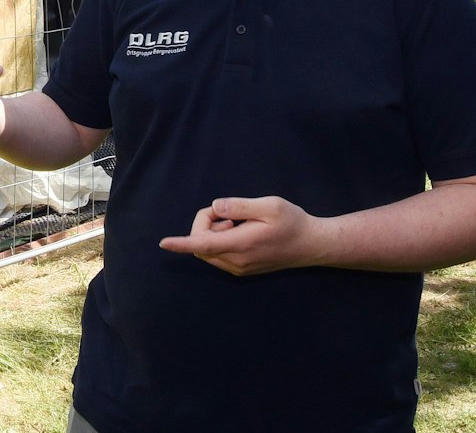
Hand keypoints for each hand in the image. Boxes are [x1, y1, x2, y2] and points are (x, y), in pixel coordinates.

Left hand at [158, 195, 327, 275]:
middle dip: (205, 224)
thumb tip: (216, 207)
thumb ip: (240, 206)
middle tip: (228, 212)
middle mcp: (237, 261)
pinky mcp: (242, 270)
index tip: (163, 243)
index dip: (181, 243)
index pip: (203, 244)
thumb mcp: (269, 205)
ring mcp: (239, 268)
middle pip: (201, 244)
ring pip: (208, 251)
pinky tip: (240, 232)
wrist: (311, 245)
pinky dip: (219, 241)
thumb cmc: (292, 222)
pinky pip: (217, 255)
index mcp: (242, 244)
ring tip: (238, 222)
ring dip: (212, 233)